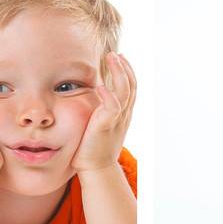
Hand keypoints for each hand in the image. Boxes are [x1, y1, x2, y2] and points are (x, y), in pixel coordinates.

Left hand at [73, 53, 136, 172]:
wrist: (96, 169)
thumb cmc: (92, 148)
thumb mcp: (100, 124)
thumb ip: (99, 111)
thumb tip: (90, 98)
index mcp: (122, 113)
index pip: (130, 87)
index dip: (126, 71)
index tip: (118, 58)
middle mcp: (123, 114)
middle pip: (131, 85)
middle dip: (124, 68)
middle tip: (115, 54)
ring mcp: (117, 120)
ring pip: (125, 91)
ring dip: (120, 73)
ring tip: (112, 59)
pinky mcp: (106, 126)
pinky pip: (112, 107)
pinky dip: (108, 96)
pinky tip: (101, 86)